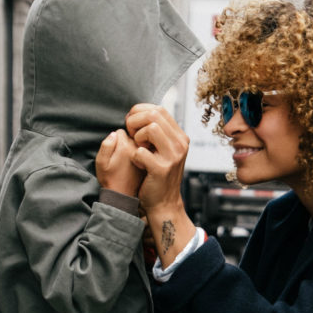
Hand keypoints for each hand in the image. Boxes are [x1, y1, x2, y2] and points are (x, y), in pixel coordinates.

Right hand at [95, 129, 144, 196]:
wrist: (124, 196)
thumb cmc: (110, 179)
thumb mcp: (101, 163)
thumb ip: (106, 145)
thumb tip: (114, 133)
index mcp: (124, 146)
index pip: (121, 131)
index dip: (115, 140)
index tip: (114, 152)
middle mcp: (137, 147)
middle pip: (132, 135)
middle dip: (126, 142)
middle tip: (121, 157)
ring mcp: (146, 153)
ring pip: (140, 142)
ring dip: (135, 148)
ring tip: (129, 162)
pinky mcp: (151, 160)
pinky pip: (146, 150)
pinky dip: (142, 154)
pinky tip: (137, 164)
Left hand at [125, 104, 195, 267]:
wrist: (163, 203)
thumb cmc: (157, 174)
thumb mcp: (163, 149)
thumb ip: (157, 132)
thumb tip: (140, 112)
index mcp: (180, 136)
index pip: (159, 109)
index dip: (140, 112)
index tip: (132, 125)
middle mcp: (180, 144)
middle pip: (154, 115)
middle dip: (135, 122)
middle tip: (131, 136)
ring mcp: (173, 156)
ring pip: (150, 128)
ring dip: (136, 137)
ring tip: (137, 148)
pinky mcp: (162, 169)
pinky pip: (141, 152)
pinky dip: (134, 157)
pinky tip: (139, 164)